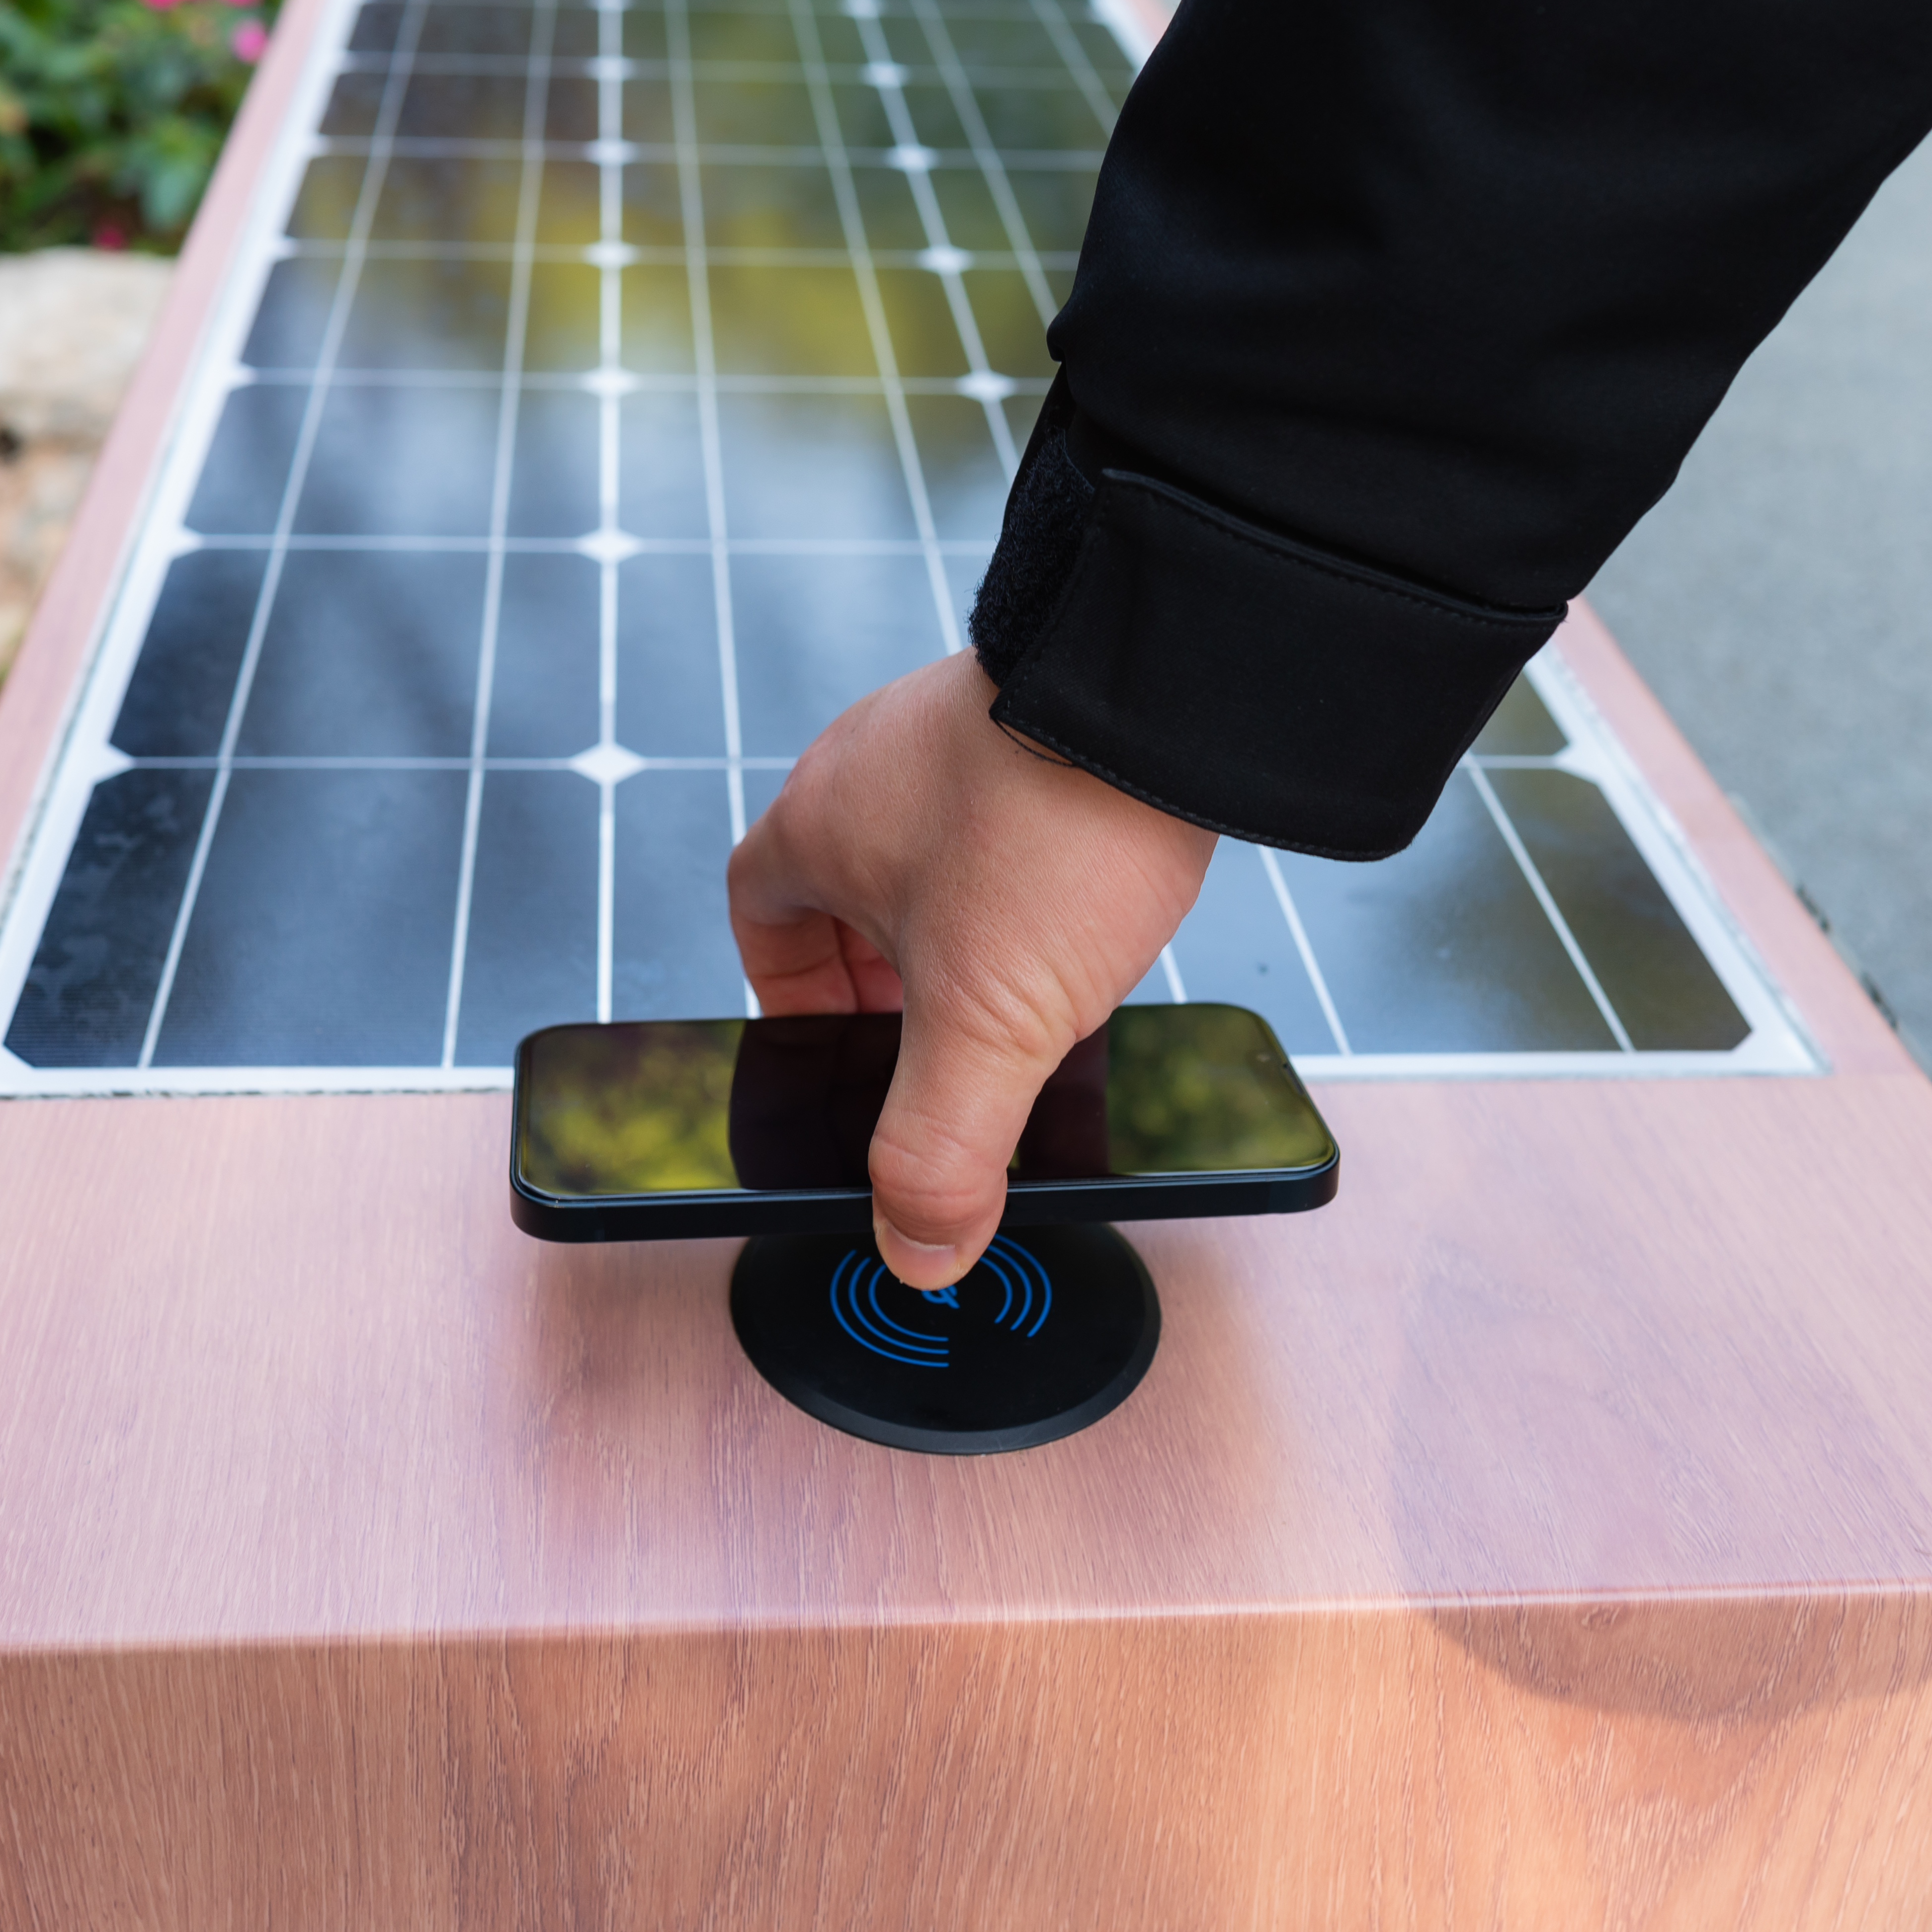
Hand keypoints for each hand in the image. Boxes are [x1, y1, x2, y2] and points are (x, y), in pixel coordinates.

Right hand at [727, 652, 1214, 1287]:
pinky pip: (1011, 808)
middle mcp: (869, 760)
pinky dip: (1033, 870)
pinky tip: (1091, 908)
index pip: (757, 915)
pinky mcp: (1040, 711)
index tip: (840, 1048)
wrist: (1174, 683)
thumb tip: (915, 1248)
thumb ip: (940, 1148)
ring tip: (1027, 983)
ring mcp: (956, 726)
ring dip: (966, 923)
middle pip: (847, 888)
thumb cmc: (1053, 819)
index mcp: (814, 824)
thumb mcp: (985, 1023)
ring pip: (935, 847)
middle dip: (889, 974)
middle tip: (944, 1037)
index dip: (791, 995)